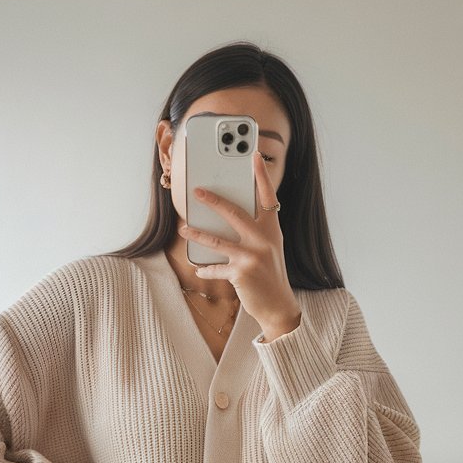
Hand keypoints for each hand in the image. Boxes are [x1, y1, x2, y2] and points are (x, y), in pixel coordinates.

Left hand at [178, 150, 301, 340]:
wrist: (279, 306)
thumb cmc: (270, 275)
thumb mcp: (269, 248)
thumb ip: (255, 232)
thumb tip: (225, 218)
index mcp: (272, 230)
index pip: (268, 197)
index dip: (261, 176)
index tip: (253, 156)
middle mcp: (264, 240)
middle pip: (234, 212)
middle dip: (213, 200)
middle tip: (197, 191)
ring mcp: (252, 256)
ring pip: (217, 240)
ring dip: (197, 234)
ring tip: (184, 229)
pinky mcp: (241, 273)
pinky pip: (216, 268)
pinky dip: (206, 269)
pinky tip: (198, 269)